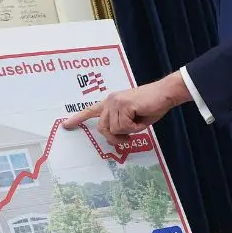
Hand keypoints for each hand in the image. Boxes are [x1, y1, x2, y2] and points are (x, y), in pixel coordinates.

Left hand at [61, 72, 189, 143]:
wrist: (165, 94)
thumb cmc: (152, 106)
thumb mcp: (133, 118)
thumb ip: (120, 125)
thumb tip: (114, 139)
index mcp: (111, 102)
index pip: (91, 110)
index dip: (78, 118)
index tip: (66, 125)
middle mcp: (110, 101)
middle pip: (103, 128)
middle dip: (115, 138)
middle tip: (128, 139)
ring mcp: (115, 102)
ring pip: (114, 129)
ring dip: (129, 131)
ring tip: (138, 122)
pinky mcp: (122, 105)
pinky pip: (124, 127)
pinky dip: (135, 128)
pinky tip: (141, 118)